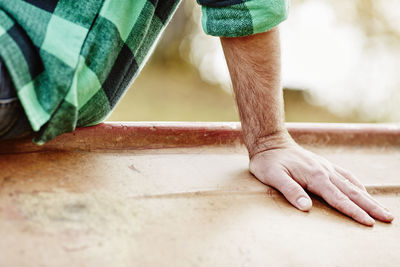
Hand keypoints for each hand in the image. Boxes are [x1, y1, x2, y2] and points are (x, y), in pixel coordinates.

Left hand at [249, 133, 393, 225]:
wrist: (270, 142)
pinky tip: (362, 191)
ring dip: (368, 197)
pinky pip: (345, 175)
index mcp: (315, 177)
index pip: (338, 199)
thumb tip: (306, 207)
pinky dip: (357, 184)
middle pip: (352, 192)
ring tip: (382, 209)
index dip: (354, 212)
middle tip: (388, 218)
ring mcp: (326, 167)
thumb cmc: (268, 162)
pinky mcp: (323, 165)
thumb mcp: (273, 177)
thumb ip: (290, 191)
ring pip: (352, 184)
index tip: (369, 223)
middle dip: (370, 206)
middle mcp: (325, 171)